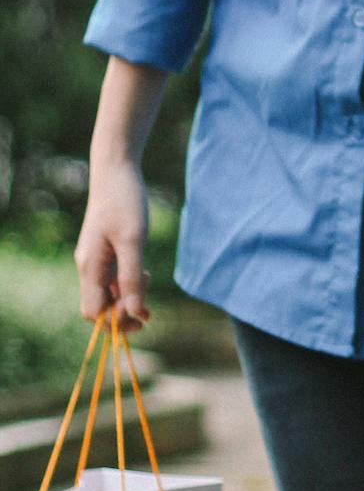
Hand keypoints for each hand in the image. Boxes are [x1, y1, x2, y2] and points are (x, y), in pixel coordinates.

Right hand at [74, 157, 151, 329]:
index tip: (140, 311)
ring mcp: (96, 260)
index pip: (93, 313)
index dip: (115, 320)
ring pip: (108, 293)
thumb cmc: (125, 202)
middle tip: (148, 305)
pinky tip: (144, 272)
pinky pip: (113, 279)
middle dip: (123, 312)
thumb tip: (135, 313)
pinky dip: (129, 282)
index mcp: (90, 268)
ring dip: (128, 296)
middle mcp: (88, 267)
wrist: (116, 170)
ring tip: (148, 278)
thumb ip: (131, 277)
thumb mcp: (133, 240)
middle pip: (100, 307)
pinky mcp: (105, 252)